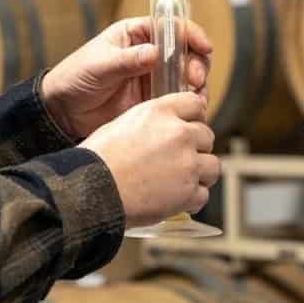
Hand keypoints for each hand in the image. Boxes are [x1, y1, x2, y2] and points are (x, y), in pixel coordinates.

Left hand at [41, 16, 212, 139]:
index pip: (171, 26)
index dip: (191, 33)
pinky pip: (177, 99)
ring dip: (195, 85)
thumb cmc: (75, 78)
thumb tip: (154, 53)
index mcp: (136, 34)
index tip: (204, 46)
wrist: (62, 111)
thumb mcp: (99, 66)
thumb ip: (127, 60)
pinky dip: (187, 103)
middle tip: (193, 78)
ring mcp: (152, 78)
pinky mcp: (152, 101)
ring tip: (194, 96)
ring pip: (185, 77)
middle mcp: (149, 54)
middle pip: (185, 52)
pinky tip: (190, 109)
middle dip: (196, 64)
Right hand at [82, 91, 219, 227]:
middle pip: (207, 136)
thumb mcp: (120, 124)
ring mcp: (187, 164)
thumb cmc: (96, 161)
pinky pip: (203, 195)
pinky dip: (190, 198)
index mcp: (160, 112)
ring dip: (200, 173)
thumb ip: (150, 123)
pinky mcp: (188, 192)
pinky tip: (173, 198)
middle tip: (179, 159)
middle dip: (196, 148)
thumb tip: (162, 131)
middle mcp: (179, 134)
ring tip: (181, 181)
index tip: (188, 127)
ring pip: (212, 166)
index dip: (192, 117)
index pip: (195, 104)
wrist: (90, 191)